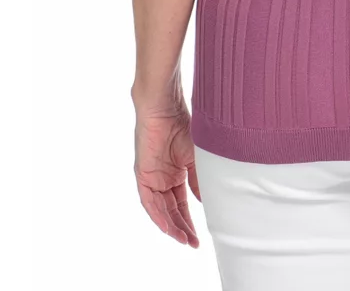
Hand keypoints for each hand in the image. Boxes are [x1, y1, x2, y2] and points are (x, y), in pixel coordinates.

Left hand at [133, 100, 202, 247]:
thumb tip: (207, 203)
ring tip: (184, 239)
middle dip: (183, 228)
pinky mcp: (142, 174)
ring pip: (161, 209)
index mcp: (176, 173)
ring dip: (172, 226)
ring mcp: (152, 177)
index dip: (191, 220)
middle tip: (194, 242)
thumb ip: (200, 180)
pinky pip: (148, 201)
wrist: (166, 107)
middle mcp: (163, 178)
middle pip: (172, 210)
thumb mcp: (197, 157)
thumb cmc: (184, 124)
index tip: (201, 236)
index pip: (183, 203)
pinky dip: (158, 215)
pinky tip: (168, 226)